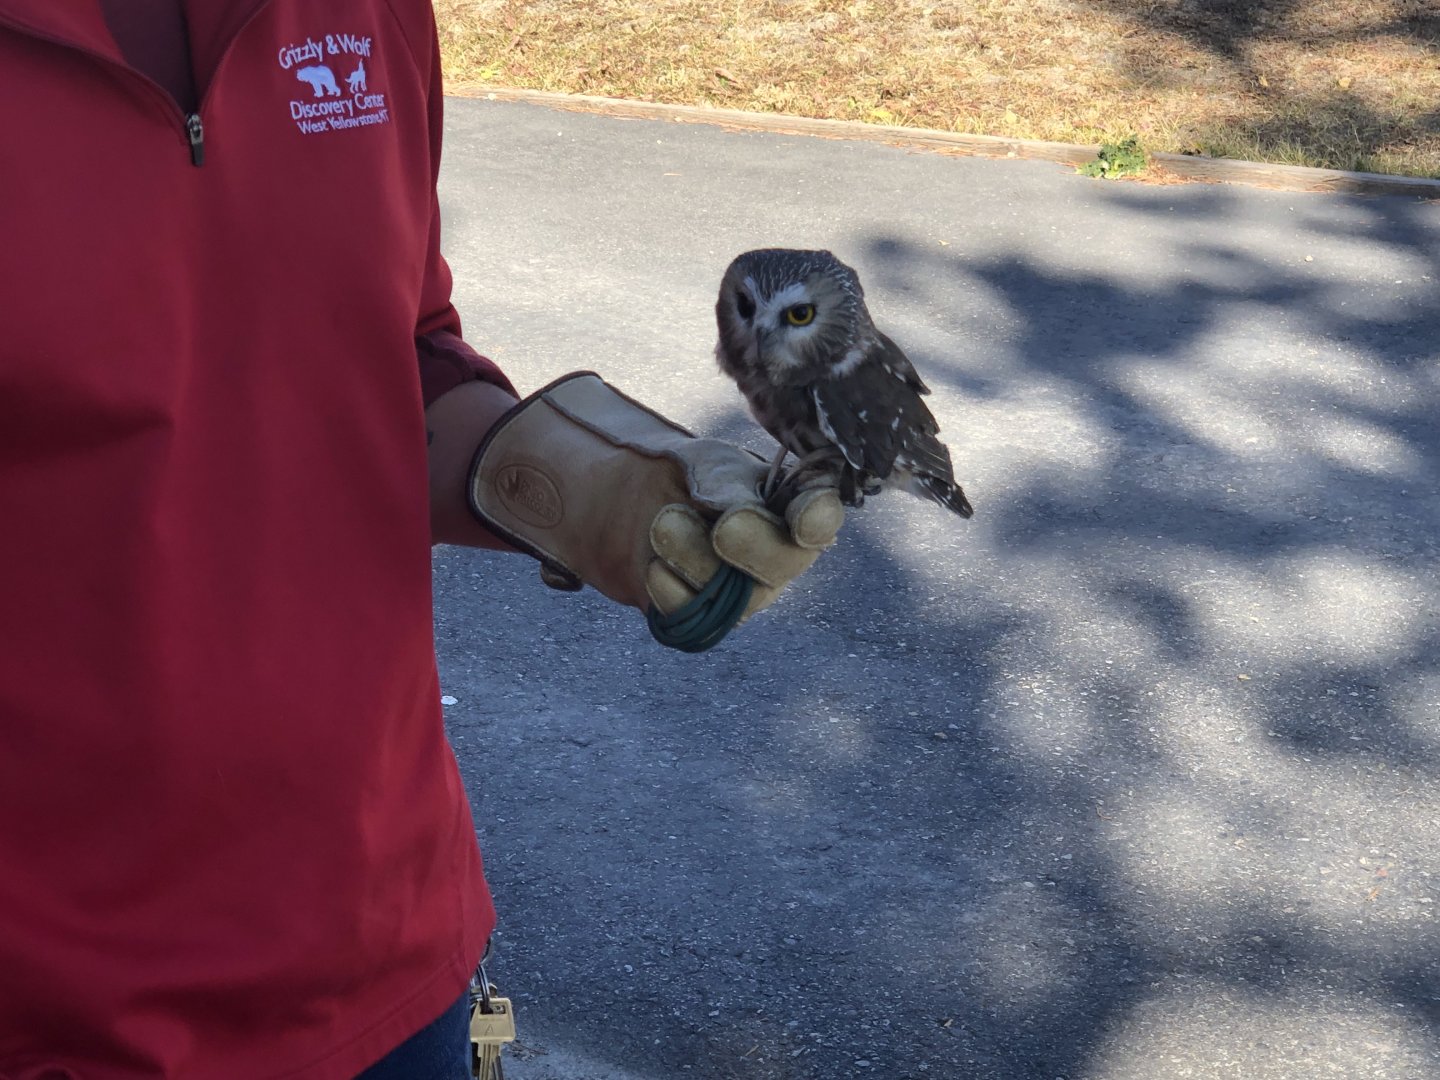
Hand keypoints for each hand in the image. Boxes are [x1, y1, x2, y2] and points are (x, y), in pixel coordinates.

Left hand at [467, 373, 842, 649]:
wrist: (648, 507)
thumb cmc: (699, 481)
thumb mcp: (714, 469)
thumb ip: (731, 489)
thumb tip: (736, 512)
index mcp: (797, 510)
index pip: (820, 516)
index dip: (819, 520)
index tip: (806, 519)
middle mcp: (783, 558)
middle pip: (782, 561)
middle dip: (751, 543)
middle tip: (723, 527)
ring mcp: (749, 595)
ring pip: (732, 591)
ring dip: (692, 552)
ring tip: (665, 521)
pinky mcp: (709, 620)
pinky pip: (692, 615)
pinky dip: (668, 585)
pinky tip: (656, 565)